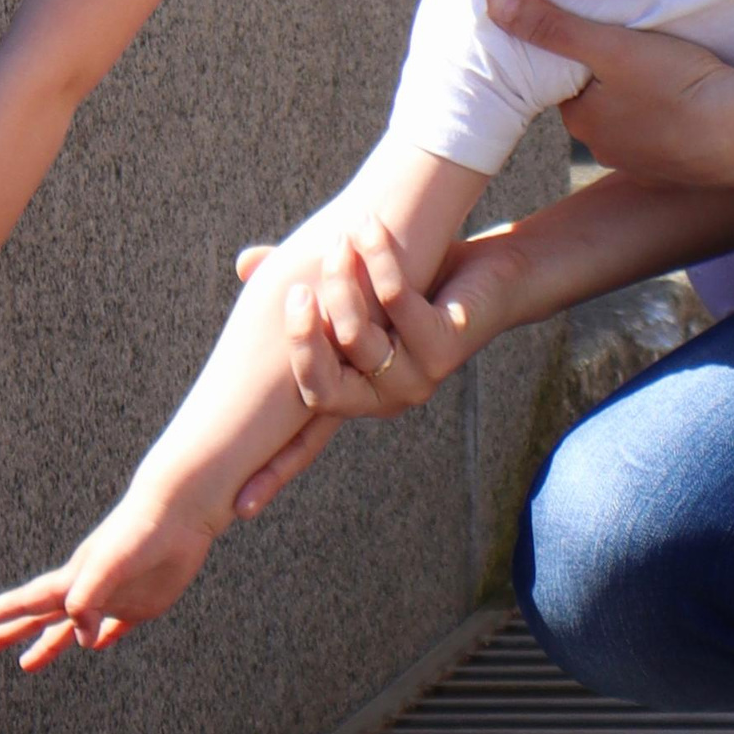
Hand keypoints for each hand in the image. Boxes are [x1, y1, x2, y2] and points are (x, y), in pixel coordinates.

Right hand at [0, 467, 221, 672]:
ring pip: (71, 629)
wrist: (180, 511)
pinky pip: (116, 628)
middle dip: (4, 633)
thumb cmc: (141, 531)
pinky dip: (102, 638)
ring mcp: (112, 598)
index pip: (22, 603)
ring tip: (25, 665)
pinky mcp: (142, 604)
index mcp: (70, 581)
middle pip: (35, 618)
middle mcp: (85, 591)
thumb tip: (82, 640)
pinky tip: (94, 645)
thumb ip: (91, 598)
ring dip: (47, 645)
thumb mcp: (110, 564)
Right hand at [231, 224, 528, 516]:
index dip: (277, 470)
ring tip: (341, 238)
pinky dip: (379, 259)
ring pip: (358, 335)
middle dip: (302, 334)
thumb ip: (304, 282)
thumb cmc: (417, 285)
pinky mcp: (446, 345)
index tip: (241, 505)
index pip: (308, 439)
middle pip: (323, 384)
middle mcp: (385, 396)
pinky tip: (371, 228)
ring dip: (344, 279)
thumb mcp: (352, 288)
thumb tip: (246, 263)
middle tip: (294, 288)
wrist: (492, 278)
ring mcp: (418, 376)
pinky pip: (396, 301)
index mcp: (359, 392)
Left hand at [486, 0, 733, 182]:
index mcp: (584, 121)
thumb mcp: (610, 45)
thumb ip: (553, 26)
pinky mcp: (681, 172)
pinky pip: (668, 140)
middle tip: (642, 50)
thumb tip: (492, 4)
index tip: (604, 35)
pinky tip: (695, 101)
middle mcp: (607, 150)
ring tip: (672, 73)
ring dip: (645, 102)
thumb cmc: (675, 86)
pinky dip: (676, 121)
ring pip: (634, 122)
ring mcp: (646, 166)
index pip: (567, 84)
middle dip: (614, 81)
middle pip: (599, 104)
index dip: (583, 57)